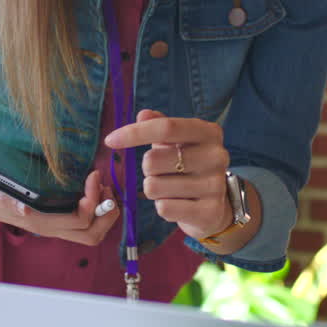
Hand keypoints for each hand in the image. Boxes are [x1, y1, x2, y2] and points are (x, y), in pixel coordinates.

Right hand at [0, 166, 119, 245]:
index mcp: (39, 222)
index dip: (94, 201)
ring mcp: (50, 222)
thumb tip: (23, 208)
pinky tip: (89, 187)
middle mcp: (48, 227)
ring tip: (101, 185)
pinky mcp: (49, 214)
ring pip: (89, 230)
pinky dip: (93, 205)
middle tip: (105, 185)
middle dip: (106, 212)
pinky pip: (79, 219)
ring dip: (102, 210)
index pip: (81, 222)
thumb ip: (6, 201)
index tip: (93, 175)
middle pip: (92, 234)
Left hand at [104, 109, 232, 240]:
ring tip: (172, 189)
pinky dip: (163, 207)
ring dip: (154, 190)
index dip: (134, 133)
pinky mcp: (210, 211)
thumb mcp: (177, 143)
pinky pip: (164, 208)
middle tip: (164, 172)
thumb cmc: (189, 168)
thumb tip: (143, 114)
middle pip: (152, 160)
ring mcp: (215, 185)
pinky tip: (179, 204)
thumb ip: (160, 126)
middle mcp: (217, 156)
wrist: (216, 206)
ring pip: (154, 186)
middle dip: (147, 169)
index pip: (166, 128)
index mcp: (208, 132)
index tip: (110, 140)